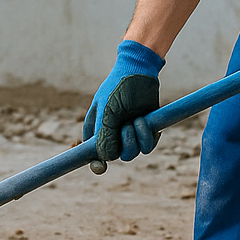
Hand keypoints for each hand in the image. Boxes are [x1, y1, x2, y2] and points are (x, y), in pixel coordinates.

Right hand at [83, 40, 164, 164]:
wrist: (140, 71)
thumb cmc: (118, 89)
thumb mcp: (108, 112)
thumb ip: (104, 136)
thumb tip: (106, 158)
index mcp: (96, 130)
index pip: (92, 154)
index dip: (95, 163)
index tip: (99, 168)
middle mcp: (112, 134)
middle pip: (115, 157)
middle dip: (123, 144)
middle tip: (126, 126)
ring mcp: (129, 134)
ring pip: (132, 153)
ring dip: (135, 138)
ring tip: (136, 119)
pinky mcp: (145, 132)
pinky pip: (147, 146)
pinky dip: (146, 135)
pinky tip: (143, 120)